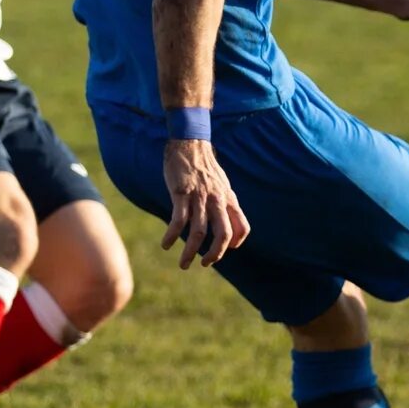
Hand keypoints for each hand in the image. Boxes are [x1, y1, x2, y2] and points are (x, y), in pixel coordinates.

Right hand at [161, 137, 248, 268]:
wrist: (189, 144)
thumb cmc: (205, 168)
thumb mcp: (222, 186)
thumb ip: (226, 205)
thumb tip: (227, 227)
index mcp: (229, 199)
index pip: (242, 227)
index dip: (235, 243)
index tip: (224, 250)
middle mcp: (217, 200)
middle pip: (223, 234)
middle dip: (215, 254)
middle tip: (205, 264)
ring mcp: (199, 197)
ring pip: (198, 232)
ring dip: (190, 252)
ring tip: (183, 264)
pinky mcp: (181, 193)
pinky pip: (179, 221)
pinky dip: (172, 236)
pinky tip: (166, 244)